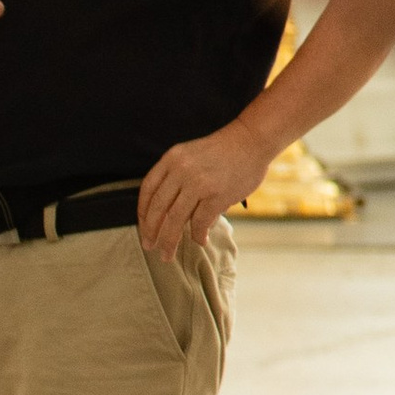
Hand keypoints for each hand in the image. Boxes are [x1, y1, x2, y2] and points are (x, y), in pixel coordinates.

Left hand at [137, 118, 260, 252]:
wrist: (252, 140)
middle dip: (151, 232)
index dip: (143, 212)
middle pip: (158, 208)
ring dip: (169, 241)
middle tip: (149, 246)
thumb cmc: (223, 150)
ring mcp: (198, 183)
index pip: (148, 189)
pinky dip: (197, 235)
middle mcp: (181, 170)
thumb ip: (176, 177)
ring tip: (167, 254)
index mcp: (172, 158)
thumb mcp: (190, 154)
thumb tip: (166, 211)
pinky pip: (199, 222)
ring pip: (175, 219)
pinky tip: (199, 240)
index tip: (144, 228)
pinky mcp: (216, 195)